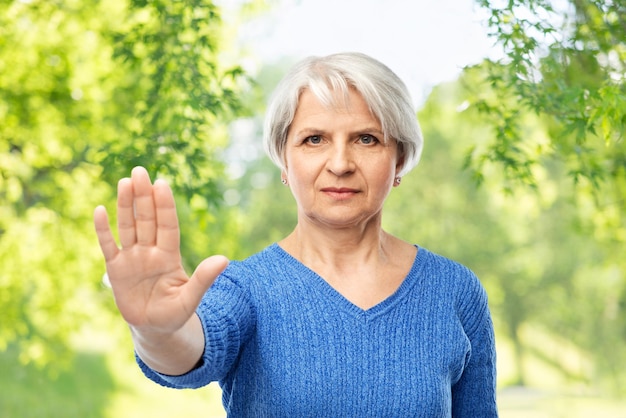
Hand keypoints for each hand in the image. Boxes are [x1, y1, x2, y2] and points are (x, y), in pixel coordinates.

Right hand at [94, 166, 227, 335]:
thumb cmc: (176, 313)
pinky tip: (100, 210)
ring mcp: (132, 258)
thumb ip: (204, 279)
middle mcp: (150, 251)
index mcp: (169, 256)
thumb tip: (224, 259)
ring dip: (125, 205)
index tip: (162, 184)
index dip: (164, 206)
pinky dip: (104, 230)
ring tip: (124, 182)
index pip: (167, 225)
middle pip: (146, 219)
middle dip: (143, 196)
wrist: (155, 328)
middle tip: (140, 171)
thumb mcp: (191, 298)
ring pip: (128, 226)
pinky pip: (108, 245)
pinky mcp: (115, 269)